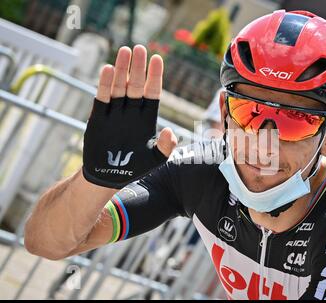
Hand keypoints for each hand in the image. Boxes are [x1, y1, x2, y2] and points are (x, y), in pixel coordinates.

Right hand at [82, 45, 177, 188]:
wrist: (109, 176)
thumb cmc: (135, 167)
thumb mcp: (156, 159)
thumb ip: (166, 146)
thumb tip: (171, 132)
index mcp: (147, 118)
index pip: (153, 92)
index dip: (155, 76)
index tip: (157, 59)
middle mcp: (131, 111)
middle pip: (136, 85)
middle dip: (138, 67)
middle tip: (139, 48)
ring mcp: (115, 113)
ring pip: (119, 87)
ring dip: (121, 70)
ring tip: (124, 51)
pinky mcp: (99, 118)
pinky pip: (102, 98)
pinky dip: (104, 85)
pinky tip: (107, 70)